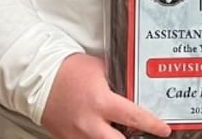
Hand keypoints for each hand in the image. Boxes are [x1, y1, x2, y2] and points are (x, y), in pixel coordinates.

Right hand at [40, 53, 171, 138]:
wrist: (37, 77)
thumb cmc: (68, 70)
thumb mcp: (100, 69)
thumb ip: (117, 80)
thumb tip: (132, 86)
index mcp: (101, 102)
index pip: (134, 117)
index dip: (153, 125)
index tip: (164, 130)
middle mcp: (90, 123)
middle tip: (143, 137)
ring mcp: (76, 134)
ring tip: (118, 132)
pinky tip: (101, 133)